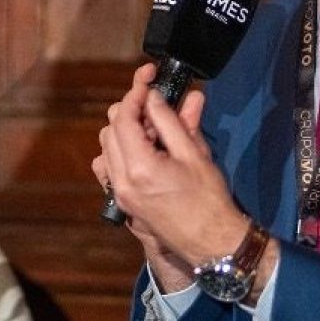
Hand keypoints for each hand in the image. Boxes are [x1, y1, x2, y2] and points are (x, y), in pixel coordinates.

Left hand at [97, 63, 249, 267]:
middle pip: (110, 128)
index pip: (124, 117)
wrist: (212, 243)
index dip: (136, 92)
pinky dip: (120, 150)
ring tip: (155, 128)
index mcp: (139, 167)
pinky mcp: (122, 201)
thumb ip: (172, 121)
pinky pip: (109, 166)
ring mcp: (119, 192)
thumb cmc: (209, 199)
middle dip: (131, 109)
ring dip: (125, 129)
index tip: (149, 77)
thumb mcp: (194, 154)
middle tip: (157, 103)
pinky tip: (144, 149)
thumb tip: (156, 96)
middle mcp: (121, 180)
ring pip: (107, 146)